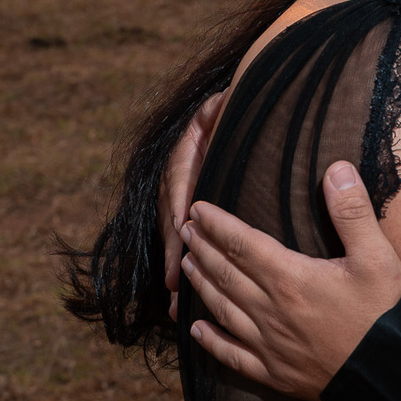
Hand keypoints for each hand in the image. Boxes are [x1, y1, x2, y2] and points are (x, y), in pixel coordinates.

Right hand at [159, 90, 225, 321]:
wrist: (225, 120)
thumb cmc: (228, 117)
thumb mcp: (220, 108)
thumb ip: (220, 105)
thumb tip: (228, 96)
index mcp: (182, 156)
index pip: (178, 181)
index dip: (179, 204)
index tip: (183, 227)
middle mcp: (175, 183)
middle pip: (172, 221)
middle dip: (175, 253)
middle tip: (176, 284)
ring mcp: (177, 202)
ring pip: (175, 240)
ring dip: (176, 270)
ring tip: (178, 303)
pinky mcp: (187, 219)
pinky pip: (183, 247)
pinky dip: (183, 272)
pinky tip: (184, 302)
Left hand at [179, 161, 400, 399]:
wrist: (393, 377)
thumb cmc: (384, 314)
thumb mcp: (378, 256)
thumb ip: (353, 211)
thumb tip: (336, 168)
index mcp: (291, 278)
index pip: (243, 244)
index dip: (217, 225)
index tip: (197, 209)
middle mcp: (271, 311)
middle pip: (226, 274)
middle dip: (202, 249)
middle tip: (184, 230)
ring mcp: (269, 346)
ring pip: (223, 310)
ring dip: (201, 286)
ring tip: (185, 266)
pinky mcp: (275, 374)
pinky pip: (232, 356)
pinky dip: (211, 341)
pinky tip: (196, 330)